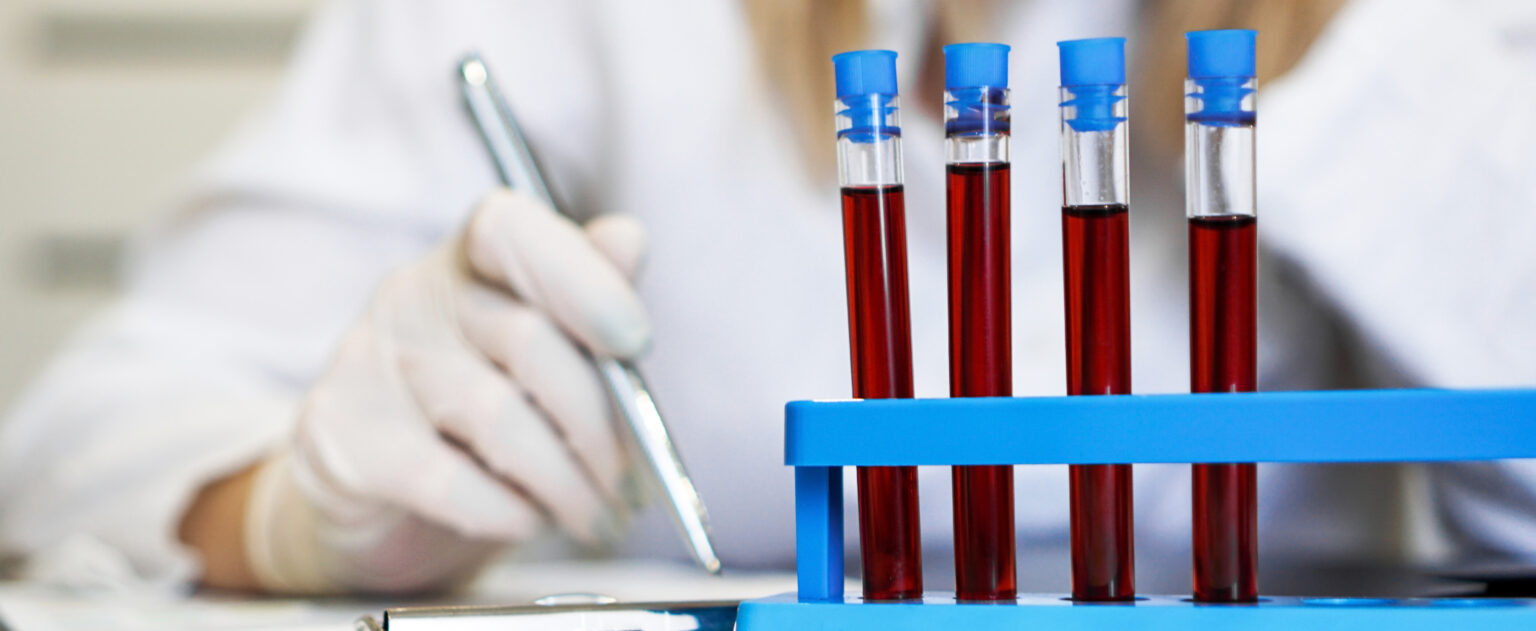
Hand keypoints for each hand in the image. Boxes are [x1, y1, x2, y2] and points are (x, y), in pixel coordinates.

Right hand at [243, 189, 648, 593]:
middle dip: (599, 424)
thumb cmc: (482, 404)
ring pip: (497, 416)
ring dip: (566, 481)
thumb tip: (628, 237)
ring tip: (597, 517)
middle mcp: (416, 297)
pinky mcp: (344, 437)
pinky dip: (504, 509)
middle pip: (528, 340)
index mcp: (471, 257)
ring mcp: (370, 363)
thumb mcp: (545, 347)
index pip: (514, 232)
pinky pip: (444, 478)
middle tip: (635, 484)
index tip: (635, 343)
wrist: (378, 493)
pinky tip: (529, 520)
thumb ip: (587, 294)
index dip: (583, 280)